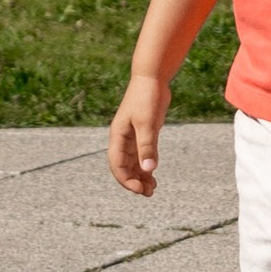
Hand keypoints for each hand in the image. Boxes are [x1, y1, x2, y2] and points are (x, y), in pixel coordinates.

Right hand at [108, 73, 165, 196]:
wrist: (153, 78)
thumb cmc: (147, 98)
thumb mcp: (148, 123)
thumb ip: (147, 147)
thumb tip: (148, 170)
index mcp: (118, 136)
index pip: (117, 165)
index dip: (126, 180)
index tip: (139, 190)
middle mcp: (122, 139)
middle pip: (124, 167)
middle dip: (134, 181)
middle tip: (149, 193)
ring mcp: (132, 136)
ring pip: (133, 162)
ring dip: (140, 176)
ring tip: (152, 189)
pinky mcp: (143, 133)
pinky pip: (142, 155)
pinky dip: (146, 166)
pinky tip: (153, 175)